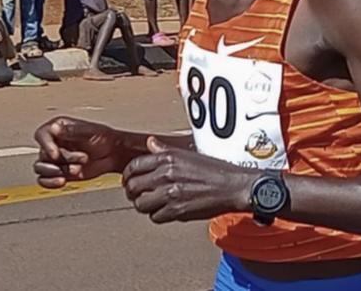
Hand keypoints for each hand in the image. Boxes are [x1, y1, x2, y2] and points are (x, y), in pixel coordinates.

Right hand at [33, 117, 125, 187]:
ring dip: (56, 172)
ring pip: (40, 168)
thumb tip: (54, 128)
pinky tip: (62, 181)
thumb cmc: (104, 138)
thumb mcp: (89, 132)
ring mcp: (54, 159)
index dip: (46, 145)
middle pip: (44, 154)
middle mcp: (53, 143)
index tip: (55, 154)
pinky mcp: (58, 172)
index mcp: (59, 128)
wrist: (114, 154)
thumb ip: (71, 131)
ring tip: (76, 170)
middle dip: (64, 160)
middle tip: (83, 159)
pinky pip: (44, 180)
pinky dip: (50, 183)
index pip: (42, 135)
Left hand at [122, 137, 253, 223]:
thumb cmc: (214, 170)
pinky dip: (158, 215)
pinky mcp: (176, 210)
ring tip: (152, 203)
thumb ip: (164, 150)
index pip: (134, 166)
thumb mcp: (187, 154)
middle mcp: (166, 174)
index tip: (129, 180)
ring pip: (141, 204)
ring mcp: (170, 193)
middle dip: (132, 192)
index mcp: (168, 158)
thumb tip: (150, 143)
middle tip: (138, 195)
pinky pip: (155, 217)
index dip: (127, 175)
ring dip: (144, 206)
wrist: (232, 186)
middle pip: (133, 187)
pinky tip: (166, 210)